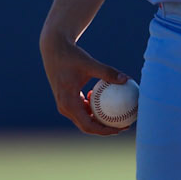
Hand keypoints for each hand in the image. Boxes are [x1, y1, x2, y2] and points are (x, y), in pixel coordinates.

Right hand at [40, 22, 132, 136]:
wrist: (53, 49)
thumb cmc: (71, 56)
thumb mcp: (90, 63)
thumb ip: (108, 72)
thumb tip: (126, 79)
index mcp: (68, 103)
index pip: (88, 125)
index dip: (105, 131)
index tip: (120, 128)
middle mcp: (64, 107)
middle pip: (87, 126)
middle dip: (105, 129)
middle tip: (124, 125)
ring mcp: (64, 104)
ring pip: (84, 119)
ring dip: (100, 120)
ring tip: (118, 116)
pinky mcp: (66, 99)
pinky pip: (82, 110)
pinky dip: (94, 109)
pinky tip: (105, 101)